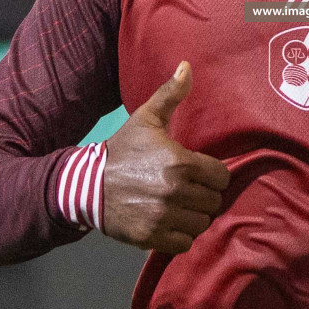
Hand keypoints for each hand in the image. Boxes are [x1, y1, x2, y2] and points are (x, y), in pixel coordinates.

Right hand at [103, 61, 231, 253]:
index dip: (212, 174)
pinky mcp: (152, 238)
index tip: (198, 172)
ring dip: (193, 216)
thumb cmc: (122, 149)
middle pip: (213, 202)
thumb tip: (187, 66)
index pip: (221, 177)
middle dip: (203, 195)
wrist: (87, 184)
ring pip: (201, 223)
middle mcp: (176, 191)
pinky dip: (180, 236)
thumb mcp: (146, 118)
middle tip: (186, 189)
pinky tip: (169, 222)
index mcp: (181, 162)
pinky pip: (185, 243)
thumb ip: (170, 94)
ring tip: (178, 206)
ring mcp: (164, 217)